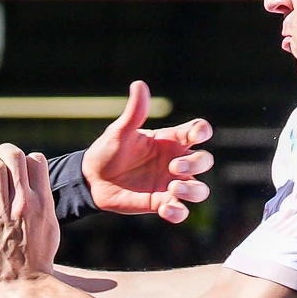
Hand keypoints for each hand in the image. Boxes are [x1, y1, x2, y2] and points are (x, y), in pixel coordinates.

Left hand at [0, 143, 60, 293]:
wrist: (22, 285)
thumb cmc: (38, 258)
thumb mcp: (50, 226)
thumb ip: (43, 202)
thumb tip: (35, 185)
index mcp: (43, 202)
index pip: (36, 159)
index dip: (26, 160)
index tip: (20, 173)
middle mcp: (23, 202)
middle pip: (14, 155)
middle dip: (4, 152)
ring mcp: (2, 210)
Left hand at [79, 81, 213, 222]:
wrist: (91, 179)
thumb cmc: (107, 151)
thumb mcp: (120, 131)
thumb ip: (134, 112)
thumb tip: (138, 85)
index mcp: (170, 140)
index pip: (199, 131)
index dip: (203, 131)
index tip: (194, 134)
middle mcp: (175, 162)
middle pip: (205, 161)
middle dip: (196, 163)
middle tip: (172, 167)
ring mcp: (169, 184)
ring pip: (200, 190)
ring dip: (193, 190)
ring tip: (174, 189)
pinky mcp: (160, 203)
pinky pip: (181, 212)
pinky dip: (178, 212)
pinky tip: (164, 208)